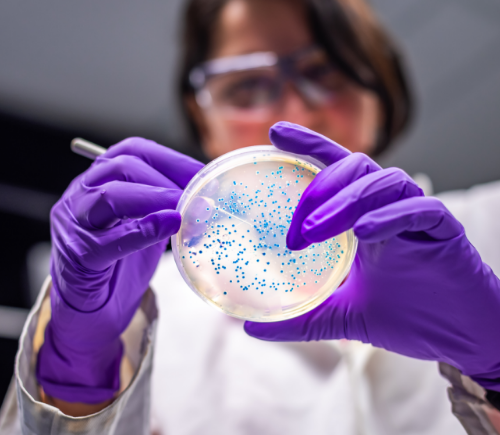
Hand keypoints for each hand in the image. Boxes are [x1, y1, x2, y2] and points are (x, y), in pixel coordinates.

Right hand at [37, 138, 202, 402]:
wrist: (91, 309)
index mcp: (99, 181)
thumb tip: (208, 197)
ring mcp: (75, 225)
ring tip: (184, 209)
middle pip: (121, 167)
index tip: (203, 173)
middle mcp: (81, 196)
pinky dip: (143, 230)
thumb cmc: (120, 264)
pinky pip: (108, 240)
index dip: (171, 159)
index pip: (133, 151)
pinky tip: (169, 226)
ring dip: (154, 198)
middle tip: (197, 195)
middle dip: (165, 178)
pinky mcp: (79, 257)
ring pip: (109, 196)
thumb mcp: (146, 225)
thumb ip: (167, 207)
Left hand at [245, 122, 499, 390]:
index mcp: (364, 218)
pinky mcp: (444, 231)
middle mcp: (388, 208)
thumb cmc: (407, 316)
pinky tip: (364, 233)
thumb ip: (301, 318)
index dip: (309, 145)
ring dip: (346, 201)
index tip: (274, 133)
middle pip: (355, 166)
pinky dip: (390, 216)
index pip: (335, 168)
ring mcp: (417, 217)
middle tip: (296, 227)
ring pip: (384, 181)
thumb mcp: (342, 317)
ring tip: (314, 231)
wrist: (458, 337)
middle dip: (320, 187)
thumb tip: (251, 328)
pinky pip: (419, 209)